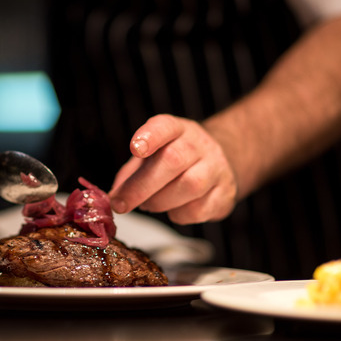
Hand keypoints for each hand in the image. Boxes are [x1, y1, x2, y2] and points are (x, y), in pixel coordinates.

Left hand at [108, 114, 237, 224]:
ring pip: (190, 185)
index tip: (135, 148)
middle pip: (173, 160)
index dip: (149, 136)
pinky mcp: (226, 193)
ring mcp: (217, 167)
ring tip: (149, 204)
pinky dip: (178, 214)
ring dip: (160, 201)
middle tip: (121, 204)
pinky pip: (199, 209)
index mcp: (177, 129)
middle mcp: (199, 144)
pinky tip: (174, 209)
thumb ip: (131, 174)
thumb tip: (114, 197)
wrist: (217, 164)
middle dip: (141, 186)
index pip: (165, 126)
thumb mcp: (151, 157)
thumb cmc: (175, 161)